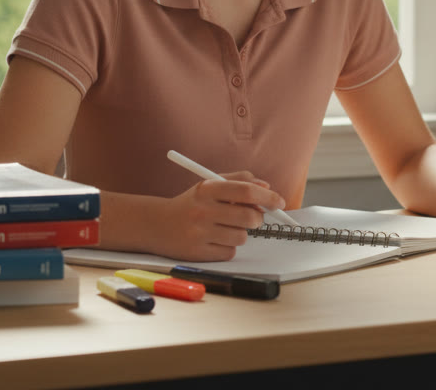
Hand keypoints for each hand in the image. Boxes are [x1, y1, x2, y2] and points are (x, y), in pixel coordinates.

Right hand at [153, 171, 285, 260]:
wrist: (156, 224)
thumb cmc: (190, 204)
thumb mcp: (209, 185)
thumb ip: (238, 181)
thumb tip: (267, 188)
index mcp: (207, 189)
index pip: (246, 191)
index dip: (267, 198)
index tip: (279, 203)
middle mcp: (202, 210)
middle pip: (249, 217)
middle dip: (258, 218)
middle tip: (253, 217)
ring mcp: (199, 233)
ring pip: (242, 237)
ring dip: (240, 233)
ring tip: (224, 227)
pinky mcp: (198, 253)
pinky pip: (230, 252)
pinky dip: (228, 246)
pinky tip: (213, 239)